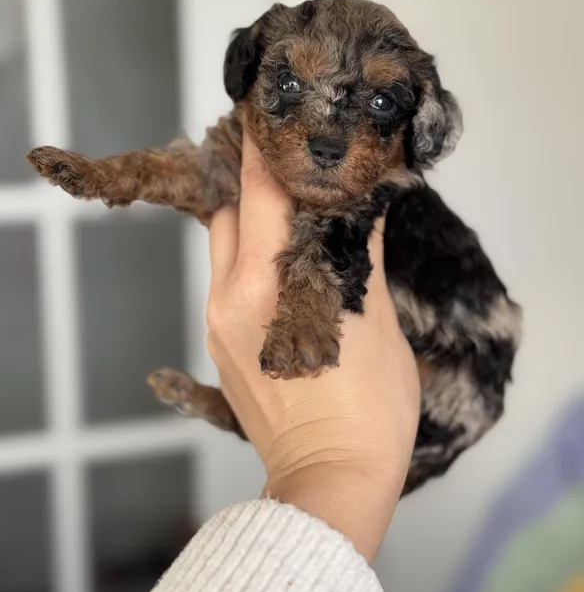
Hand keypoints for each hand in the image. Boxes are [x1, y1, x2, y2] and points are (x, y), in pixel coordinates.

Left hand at [206, 131, 419, 561]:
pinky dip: (247, 255)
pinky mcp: (220, 346)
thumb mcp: (372, 319)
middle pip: (226, 212)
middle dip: (247, 176)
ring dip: (247, 217)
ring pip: (223, 247)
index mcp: (265, 282)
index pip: (256, 190)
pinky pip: (227, 281)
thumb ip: (357, 252)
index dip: (258, 146)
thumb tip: (359, 203)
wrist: (331, 480)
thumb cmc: (366, 407)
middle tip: (277, 148)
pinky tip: (279, 256)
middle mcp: (228, 296)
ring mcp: (218, 324)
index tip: (263, 111)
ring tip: (282, 197)